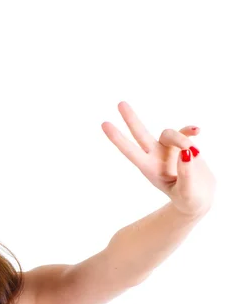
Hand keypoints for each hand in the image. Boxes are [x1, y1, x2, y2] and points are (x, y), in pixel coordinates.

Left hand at [101, 101, 215, 217]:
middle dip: (131, 119)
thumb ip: (187, 174)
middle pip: (140, 134)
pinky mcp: (184, 145)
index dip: (117, 138)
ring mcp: (168, 149)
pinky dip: (190, 130)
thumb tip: (188, 151)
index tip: (104, 124)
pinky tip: (197, 131)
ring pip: (168, 133)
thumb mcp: (187, 193)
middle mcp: (155, 156)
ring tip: (192, 151)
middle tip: (120, 103)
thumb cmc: (189, 200)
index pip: (130, 151)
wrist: (199, 199)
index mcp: (148, 169)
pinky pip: (185, 131)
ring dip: (180, 138)